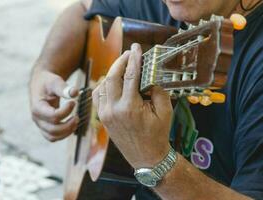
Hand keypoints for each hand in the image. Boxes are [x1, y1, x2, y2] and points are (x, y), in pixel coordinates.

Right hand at [30, 70, 78, 141]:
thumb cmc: (48, 82)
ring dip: (67, 131)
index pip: (53, 116)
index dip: (66, 111)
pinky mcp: (45, 127)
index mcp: (37, 107)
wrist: (41, 85)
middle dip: (68, 125)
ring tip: (76, 120)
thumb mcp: (55, 81)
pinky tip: (72, 125)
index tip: (73, 102)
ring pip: (53, 136)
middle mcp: (37, 118)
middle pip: (53, 130)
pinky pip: (53, 137)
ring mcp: (40, 124)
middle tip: (77, 116)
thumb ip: (63, 88)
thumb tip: (75, 92)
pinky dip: (64, 134)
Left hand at [92, 44, 172, 167]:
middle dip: (120, 61)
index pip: (130, 76)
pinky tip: (112, 81)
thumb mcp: (165, 112)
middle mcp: (113, 109)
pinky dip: (104, 85)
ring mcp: (105, 114)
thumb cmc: (157, 135)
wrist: (146, 157)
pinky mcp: (102, 118)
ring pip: (103, 85)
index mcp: (130, 108)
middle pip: (112, 76)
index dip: (134, 59)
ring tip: (123, 65)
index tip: (136, 47)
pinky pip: (98, 96)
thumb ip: (158, 91)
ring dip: (112, 72)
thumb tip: (150, 77)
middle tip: (129, 53)